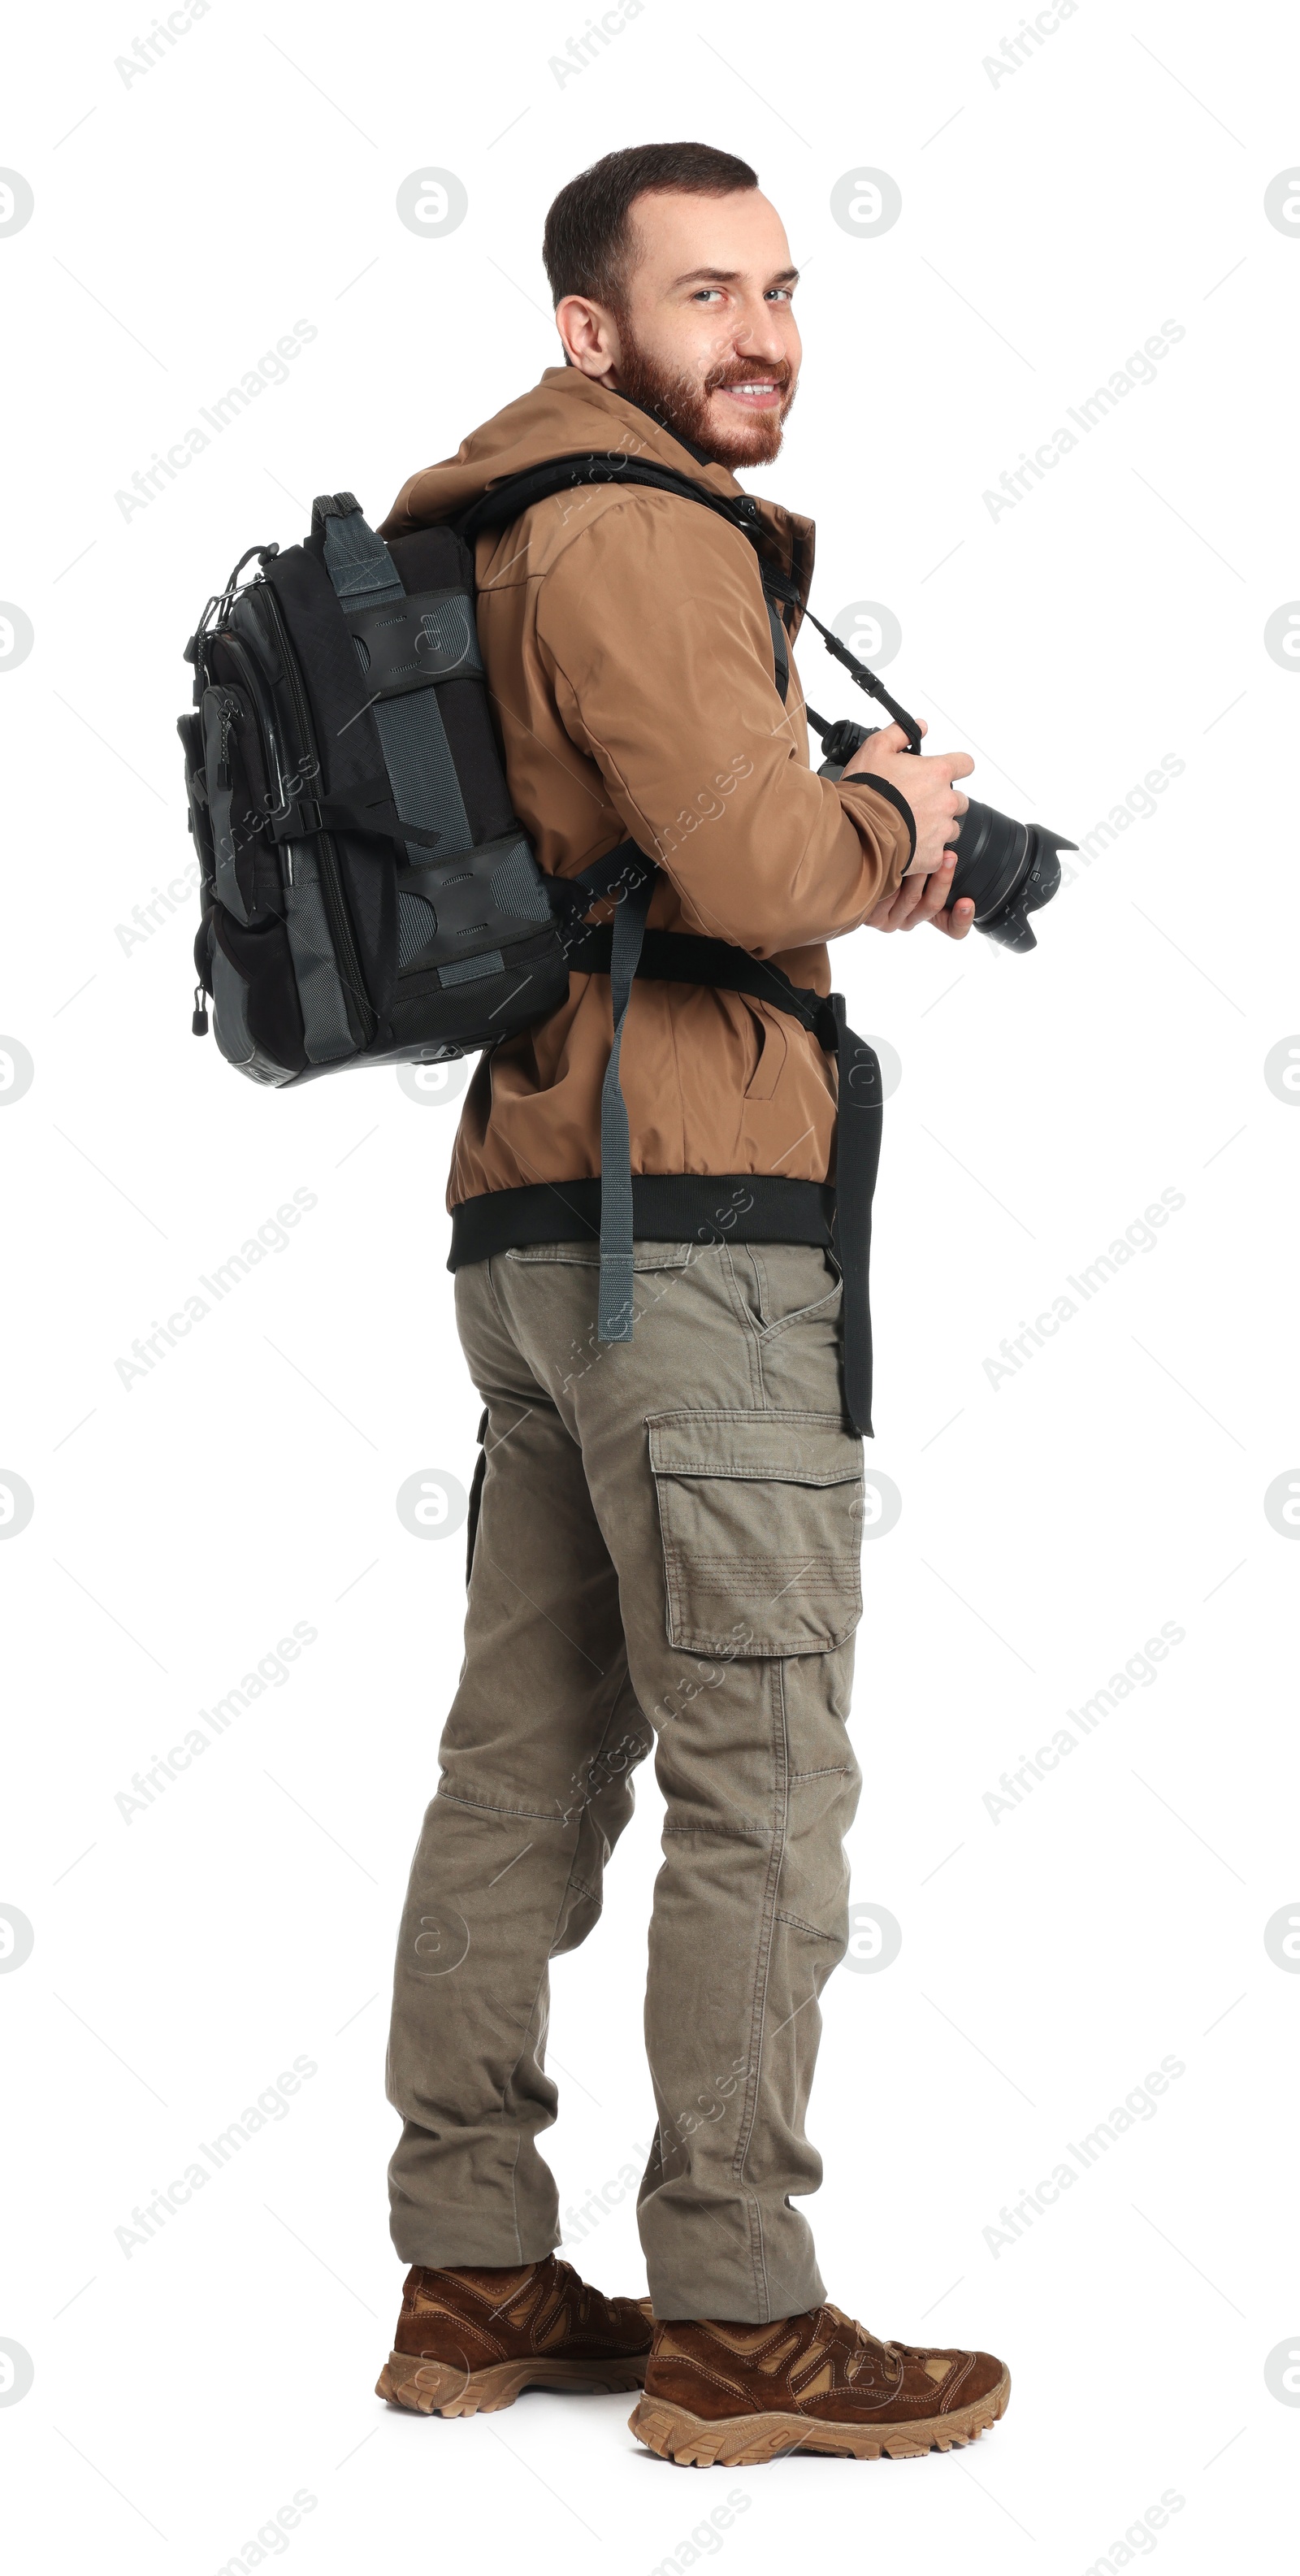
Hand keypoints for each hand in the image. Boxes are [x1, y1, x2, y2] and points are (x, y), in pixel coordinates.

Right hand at [845, 716, 974, 876]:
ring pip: (950, 828)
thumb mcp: (875, 748)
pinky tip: (911, 847)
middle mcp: (946, 801)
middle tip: (918, 803)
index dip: (957, 766)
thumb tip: (919, 727)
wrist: (857, 831)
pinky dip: (929, 852)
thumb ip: (900, 733)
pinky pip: (939, 855)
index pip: (965, 764)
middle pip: (960, 800)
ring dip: (937, 826)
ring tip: (911, 826)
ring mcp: (941, 830)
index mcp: (937, 773)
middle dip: (943, 800)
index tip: (947, 771)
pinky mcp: (933, 856)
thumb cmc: (866, 791)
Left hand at [862, 851, 975, 937]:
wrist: (861, 862)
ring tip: (920, 853)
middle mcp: (912, 921)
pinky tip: (896, 863)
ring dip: (918, 875)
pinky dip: (895, 879)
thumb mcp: (926, 864)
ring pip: (912, 899)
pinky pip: (890, 898)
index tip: (967, 903)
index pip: (954, 928)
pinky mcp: (874, 917)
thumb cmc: (899, 863)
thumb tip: (953, 852)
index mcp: (930, 916)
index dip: (962, 918)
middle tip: (948, 857)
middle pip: (933, 906)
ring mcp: (893, 921)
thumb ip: (940, 864)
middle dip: (942, 879)